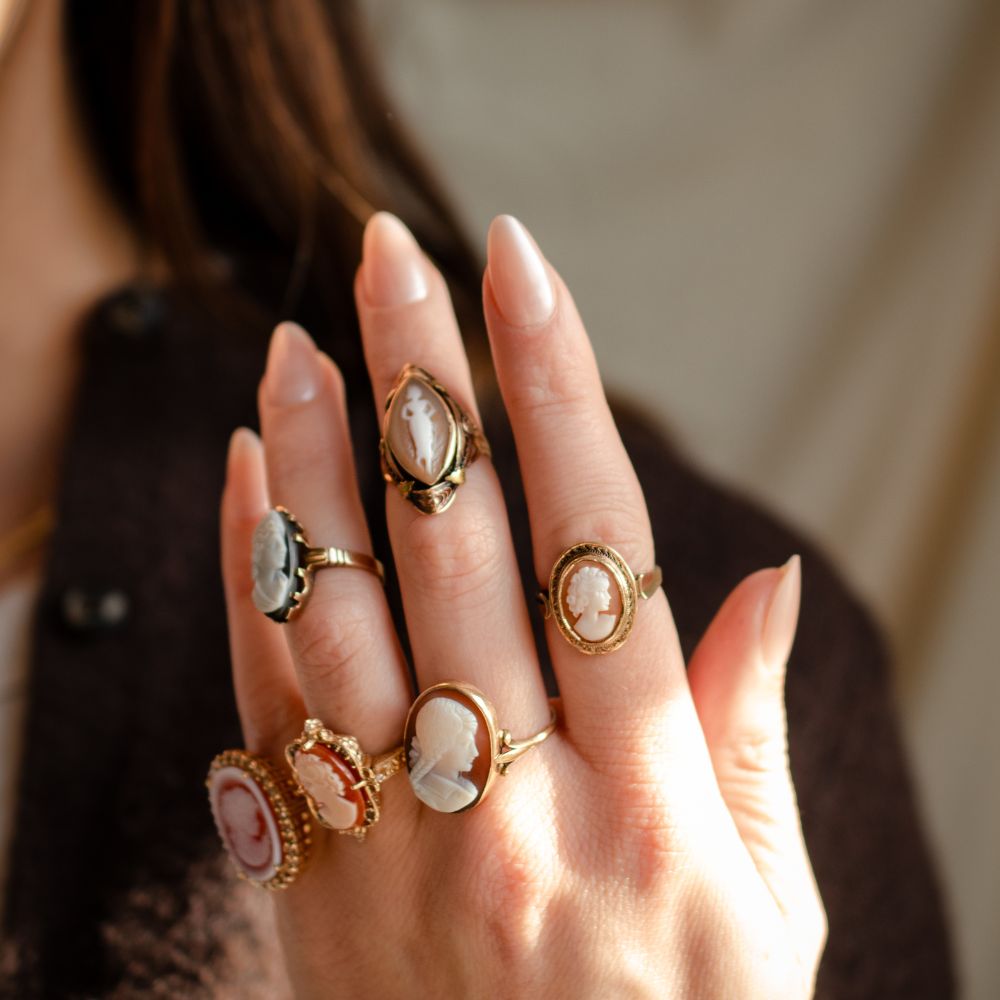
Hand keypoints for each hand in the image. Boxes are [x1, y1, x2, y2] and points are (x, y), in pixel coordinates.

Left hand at [220, 213, 825, 997]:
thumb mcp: (764, 912)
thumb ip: (751, 736)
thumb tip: (768, 585)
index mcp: (646, 798)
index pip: (595, 544)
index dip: (557, 390)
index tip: (522, 271)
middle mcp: (514, 798)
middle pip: (458, 546)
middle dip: (423, 381)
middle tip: (391, 254)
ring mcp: (399, 838)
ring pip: (341, 608)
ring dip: (315, 458)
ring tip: (301, 339)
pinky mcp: (315, 876)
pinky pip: (266, 699)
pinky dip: (253, 574)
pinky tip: (248, 475)